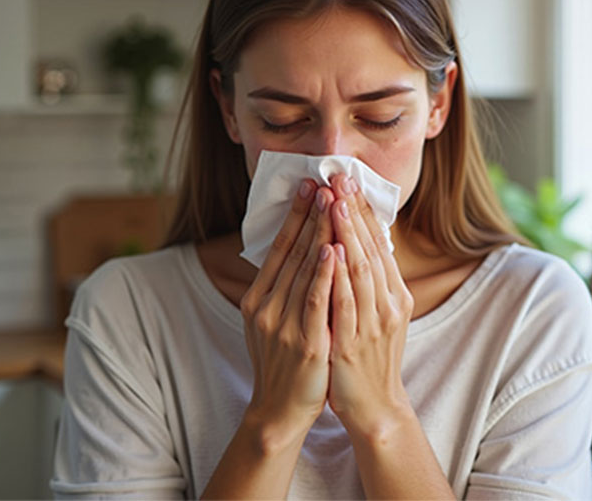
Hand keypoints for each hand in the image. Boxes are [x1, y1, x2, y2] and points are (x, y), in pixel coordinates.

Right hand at [239, 178, 336, 440]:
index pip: (279, 249)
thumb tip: (301, 252)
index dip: (294, 216)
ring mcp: (284, 324)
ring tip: (332, 203)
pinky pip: (315, 301)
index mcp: (258, 299)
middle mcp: (266, 306)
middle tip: (323, 181)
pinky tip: (333, 250)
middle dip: (310, 215)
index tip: (307, 186)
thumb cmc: (284, 363)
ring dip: (320, 233)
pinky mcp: (306, 342)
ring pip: (304, 270)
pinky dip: (323, 274)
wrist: (280, 410)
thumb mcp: (271, 321)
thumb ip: (282, 289)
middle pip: (292, 252)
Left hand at [326, 174, 415, 438]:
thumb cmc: (367, 356)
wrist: (374, 406)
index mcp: (393, 293)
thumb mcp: (374, 312)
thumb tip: (355, 240)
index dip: (363, 210)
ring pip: (360, 271)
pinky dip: (339, 278)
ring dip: (347, 235)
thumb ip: (368, 279)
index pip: (378, 244)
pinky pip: (346, 304)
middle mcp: (387, 303)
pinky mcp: (352, 342)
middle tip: (341, 178)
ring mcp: (372, 323)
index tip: (348, 179)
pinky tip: (331, 254)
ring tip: (336, 203)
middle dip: (354, 211)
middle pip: (371, 249)